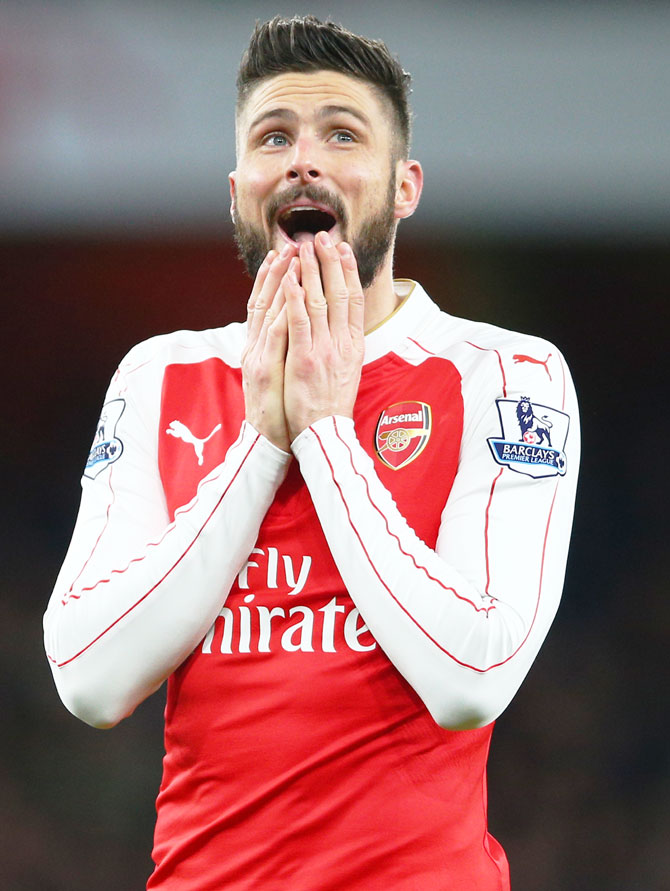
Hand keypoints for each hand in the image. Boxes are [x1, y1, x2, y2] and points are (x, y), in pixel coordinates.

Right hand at [241, 246, 296, 451]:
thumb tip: (291, 334)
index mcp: (259, 349)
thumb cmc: (279, 411)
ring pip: (270, 310)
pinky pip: (279, 333)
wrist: (268, 441)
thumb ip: (280, 352)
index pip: (265, 306)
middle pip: (266, 301)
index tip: (283, 255)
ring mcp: (259, 357)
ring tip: (295, 256)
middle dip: (279, 270)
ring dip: (283, 281)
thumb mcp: (277, 376)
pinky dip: (285, 310)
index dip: (272, 279)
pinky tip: (294, 291)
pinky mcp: (266, 369)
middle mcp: (255, 348)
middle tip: (292, 243)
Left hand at [283, 232, 364, 441]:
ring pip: (318, 301)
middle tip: (322, 236)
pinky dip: (294, 297)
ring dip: (310, 270)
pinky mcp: (304, 359)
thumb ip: (342, 345)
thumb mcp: (347, 371)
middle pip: (338, 293)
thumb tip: (340, 324)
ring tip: (303, 246)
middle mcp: (342, 344)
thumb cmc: (331, 405)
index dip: (347, 272)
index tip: (342, 249)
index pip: (353, 300)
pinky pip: (298, 322)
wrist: (325, 433)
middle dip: (329, 261)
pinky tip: (289, 277)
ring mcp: (324, 350)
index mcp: (354, 346)